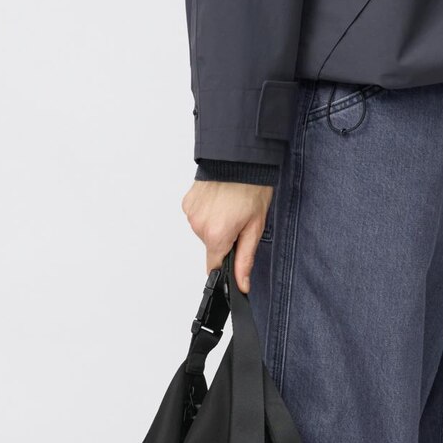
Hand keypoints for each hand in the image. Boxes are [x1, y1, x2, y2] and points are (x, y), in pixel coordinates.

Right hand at [180, 178, 273, 292]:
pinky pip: (197, 216)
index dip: (225, 264)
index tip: (232, 256)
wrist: (239, 158)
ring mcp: (191, 213)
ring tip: (229, 207)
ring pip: (204, 231)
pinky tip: (219, 201)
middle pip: (211, 246)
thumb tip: (242, 284)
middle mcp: (199, 226)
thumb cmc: (252, 188)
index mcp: (217, 235)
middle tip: (239, 220)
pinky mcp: (187, 203)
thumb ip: (245, 259)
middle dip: (225, 239)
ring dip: (216, 224)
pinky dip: (208, 213)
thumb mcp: (256, 226)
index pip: (213, 266)